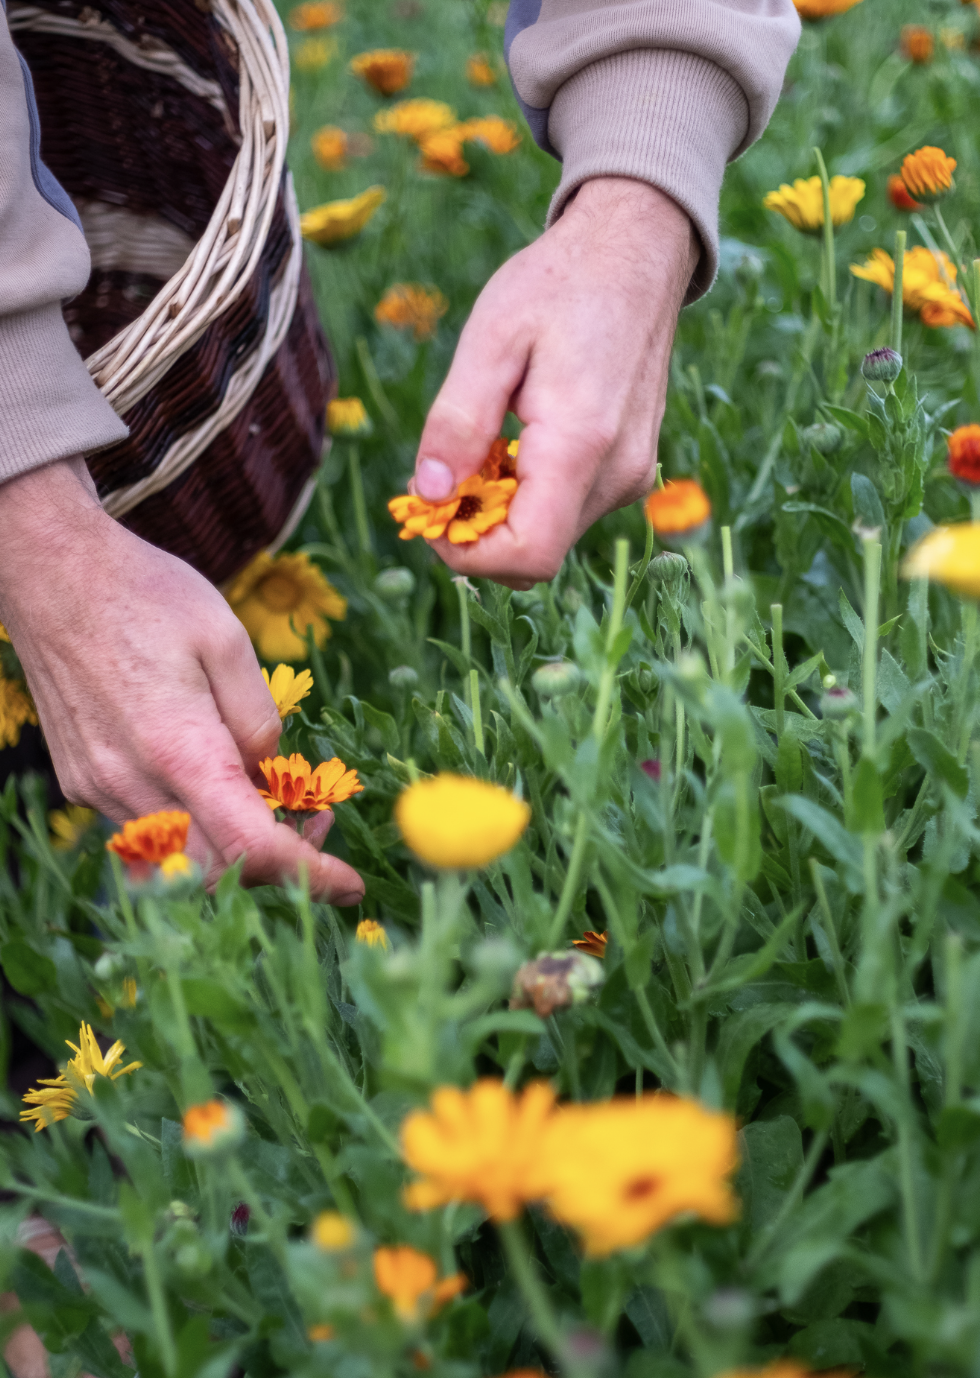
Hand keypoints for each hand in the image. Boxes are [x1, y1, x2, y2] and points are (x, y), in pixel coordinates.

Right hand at [0, 458, 363, 903]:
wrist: (51, 573)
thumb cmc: (145, 595)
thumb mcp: (226, 638)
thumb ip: (259, 718)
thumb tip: (270, 772)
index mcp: (180, 748)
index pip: (254, 847)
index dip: (311, 874)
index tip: (352, 884)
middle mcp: (134, 784)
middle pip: (219, 872)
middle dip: (279, 864)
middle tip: (316, 817)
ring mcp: (102, 789)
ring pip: (181, 862)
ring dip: (236, 849)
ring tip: (269, 795)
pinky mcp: (84, 782)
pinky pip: (149, 833)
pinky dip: (195, 830)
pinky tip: (216, 782)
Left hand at [412, 176, 697, 588]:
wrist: (635, 252)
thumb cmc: (559, 284)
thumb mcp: (490, 338)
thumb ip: (457, 421)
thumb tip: (429, 494)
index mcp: (579, 443)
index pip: (527, 553)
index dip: (467, 556)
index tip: (429, 515)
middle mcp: (616, 474)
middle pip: (536, 555)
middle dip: (477, 535)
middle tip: (439, 480)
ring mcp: (630, 476)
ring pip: (551, 536)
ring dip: (502, 515)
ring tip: (480, 449)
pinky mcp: (631, 469)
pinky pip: (570, 511)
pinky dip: (530, 498)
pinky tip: (514, 444)